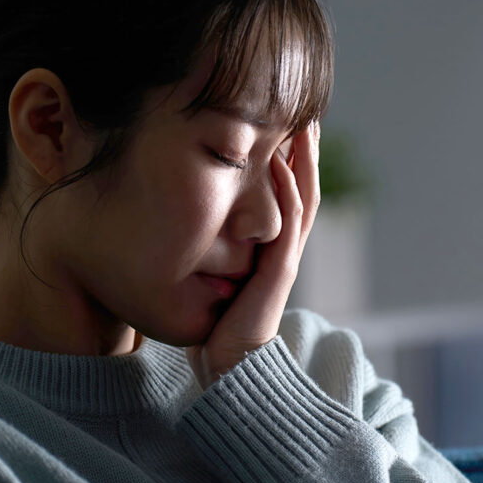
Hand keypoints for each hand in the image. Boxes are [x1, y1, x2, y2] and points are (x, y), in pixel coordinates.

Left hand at [187, 121, 320, 388]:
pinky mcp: (278, 276)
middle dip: (306, 151)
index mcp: (271, 251)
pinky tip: (278, 162)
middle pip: (304, 190)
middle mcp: (283, 253)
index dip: (292, 159)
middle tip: (305, 111)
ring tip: (301, 124)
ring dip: (303, 162)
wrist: (224, 371)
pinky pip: (288, 225)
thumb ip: (210, 251)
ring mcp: (284, 263)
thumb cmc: (212, 330)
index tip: (285, 123)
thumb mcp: (209, 279)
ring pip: (303, 201)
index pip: (288, 195)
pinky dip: (286, 191)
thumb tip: (176, 212)